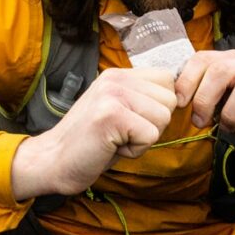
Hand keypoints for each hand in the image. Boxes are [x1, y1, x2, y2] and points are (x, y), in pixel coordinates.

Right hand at [11, 67, 176, 200]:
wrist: (53, 160)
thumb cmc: (90, 142)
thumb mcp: (118, 110)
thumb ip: (142, 99)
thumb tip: (182, 96)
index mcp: (117, 74)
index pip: (167, 80)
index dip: (157, 108)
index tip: (130, 121)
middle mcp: (115, 78)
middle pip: (170, 101)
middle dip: (152, 125)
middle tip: (120, 133)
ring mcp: (111, 94)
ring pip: (163, 118)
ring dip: (143, 138)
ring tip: (115, 139)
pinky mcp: (110, 115)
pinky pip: (150, 135)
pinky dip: (134, 150)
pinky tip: (110, 147)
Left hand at [175, 50, 234, 155]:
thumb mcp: (221, 97)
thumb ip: (202, 91)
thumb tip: (174, 98)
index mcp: (233, 59)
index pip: (204, 58)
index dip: (187, 79)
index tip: (179, 103)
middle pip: (223, 71)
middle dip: (205, 99)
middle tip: (199, 122)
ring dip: (230, 115)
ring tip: (227, 127)